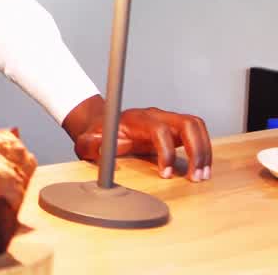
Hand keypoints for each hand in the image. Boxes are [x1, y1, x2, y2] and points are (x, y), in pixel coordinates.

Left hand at [63, 95, 211, 181]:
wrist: (102, 124)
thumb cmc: (98, 134)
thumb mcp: (87, 141)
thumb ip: (91, 145)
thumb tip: (102, 149)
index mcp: (135, 119)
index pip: (159, 130)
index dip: (166, 152)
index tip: (165, 174)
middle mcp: (155, 115)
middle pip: (187, 123)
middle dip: (196, 150)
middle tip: (195, 177)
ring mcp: (167, 119)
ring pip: (196, 126)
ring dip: (204, 151)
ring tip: (202, 176)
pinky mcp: (174, 128)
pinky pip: (197, 133)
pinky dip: (204, 150)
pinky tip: (202, 170)